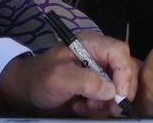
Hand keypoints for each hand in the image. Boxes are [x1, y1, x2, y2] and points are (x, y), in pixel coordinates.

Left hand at [0, 31, 137, 116]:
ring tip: (83, 106)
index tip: (119, 95)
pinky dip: (98, 108)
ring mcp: (100, 73)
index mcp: (91, 44)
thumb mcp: (58, 78)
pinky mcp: (97, 87)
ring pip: (119, 89)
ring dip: (104, 104)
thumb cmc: (38, 78)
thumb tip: (111, 91)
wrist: (26, 92)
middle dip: (115, 93)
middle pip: (126, 71)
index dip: (124, 73)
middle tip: (99, 106)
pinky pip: (109, 100)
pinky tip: (81, 107)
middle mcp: (99, 56)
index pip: (120, 52)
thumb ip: (86, 81)